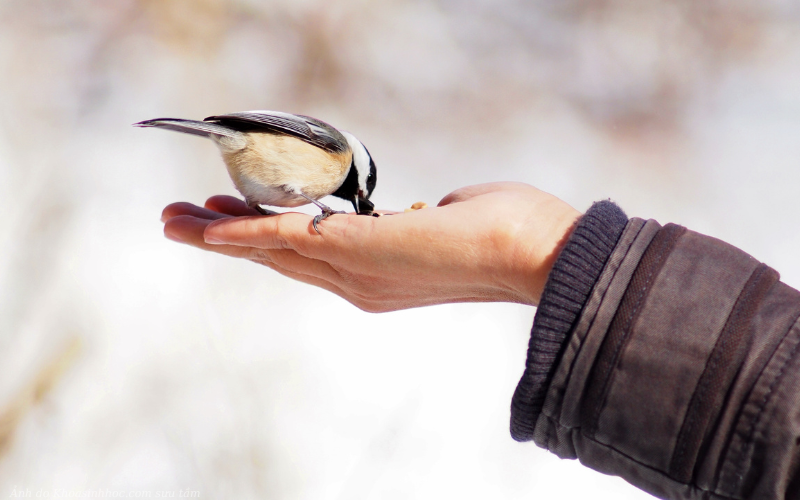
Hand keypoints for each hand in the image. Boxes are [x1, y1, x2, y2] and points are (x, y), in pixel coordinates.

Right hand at [161, 182, 580, 311]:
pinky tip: (211, 225)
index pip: (306, 255)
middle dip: (224, 241)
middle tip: (178, 223)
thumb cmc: (504, 232)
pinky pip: (288, 239)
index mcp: (377, 273)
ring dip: (219, 236)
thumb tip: (423, 209)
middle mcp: (358, 281)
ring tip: (173, 222)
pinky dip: (246, 232)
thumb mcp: (446, 222)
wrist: (535, 254)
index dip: (262, 238)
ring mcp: (355, 271)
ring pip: (271, 250)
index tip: (227, 220)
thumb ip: (419, 219)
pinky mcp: (358, 251)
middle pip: (276, 258)